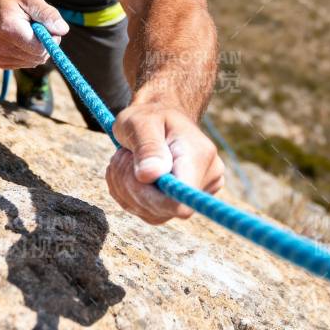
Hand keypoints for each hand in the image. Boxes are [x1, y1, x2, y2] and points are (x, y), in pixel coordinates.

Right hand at [0, 0, 67, 69]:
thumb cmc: (4, 1)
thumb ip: (46, 13)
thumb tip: (62, 30)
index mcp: (10, 31)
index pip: (41, 48)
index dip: (50, 38)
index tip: (46, 25)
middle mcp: (3, 49)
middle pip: (39, 57)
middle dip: (45, 43)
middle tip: (36, 26)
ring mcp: (1, 58)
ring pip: (34, 62)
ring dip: (37, 48)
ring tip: (26, 31)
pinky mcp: (1, 64)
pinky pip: (26, 63)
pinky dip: (28, 53)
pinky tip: (20, 39)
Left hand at [106, 102, 224, 223]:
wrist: (158, 119)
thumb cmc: (149, 116)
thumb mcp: (141, 122)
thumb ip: (147, 146)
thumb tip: (150, 176)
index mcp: (200, 155)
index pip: (185, 198)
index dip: (153, 197)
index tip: (135, 174)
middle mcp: (207, 179)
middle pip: (164, 208)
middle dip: (133, 187)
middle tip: (122, 157)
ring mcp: (194, 194)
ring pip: (152, 213)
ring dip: (127, 189)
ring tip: (125, 159)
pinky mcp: (179, 204)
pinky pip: (148, 213)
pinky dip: (129, 196)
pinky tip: (127, 173)